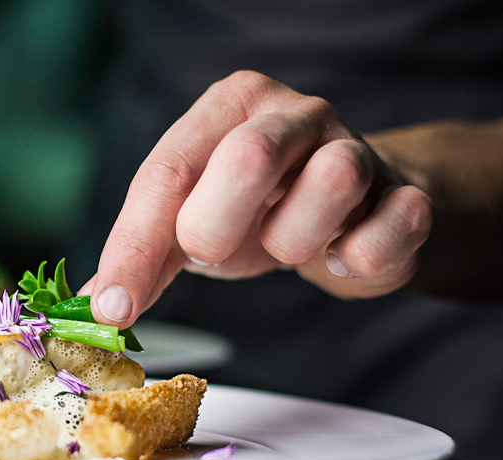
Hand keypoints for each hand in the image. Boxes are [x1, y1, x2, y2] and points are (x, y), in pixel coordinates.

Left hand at [83, 71, 432, 326]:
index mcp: (228, 107)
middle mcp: (294, 113)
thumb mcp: (190, 222)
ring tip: (287, 244)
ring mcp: (357, 147)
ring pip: (333, 181)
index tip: (114, 308)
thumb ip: (144, 255)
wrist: (355, 213)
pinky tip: (342, 255)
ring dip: (295, 239)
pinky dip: (360, 257)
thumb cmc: (258, 212)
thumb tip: (97, 305)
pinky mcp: (405, 194)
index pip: (169, 170)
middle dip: (218, 226)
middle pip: (250, 155)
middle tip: (213, 253)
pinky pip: (391, 226)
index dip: (136, 245)